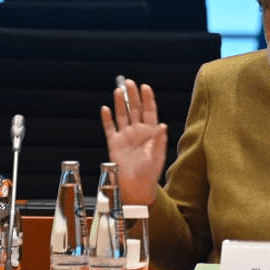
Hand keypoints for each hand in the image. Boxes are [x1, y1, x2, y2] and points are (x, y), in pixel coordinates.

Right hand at [100, 79, 167, 204]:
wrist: (137, 187)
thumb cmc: (150, 172)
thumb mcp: (158, 156)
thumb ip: (159, 140)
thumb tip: (162, 125)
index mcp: (151, 132)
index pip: (149, 111)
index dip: (147, 99)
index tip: (145, 87)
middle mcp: (138, 131)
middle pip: (135, 109)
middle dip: (133, 96)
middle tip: (129, 82)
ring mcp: (125, 136)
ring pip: (122, 115)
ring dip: (120, 103)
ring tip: (119, 91)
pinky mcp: (114, 143)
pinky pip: (110, 128)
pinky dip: (107, 119)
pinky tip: (106, 108)